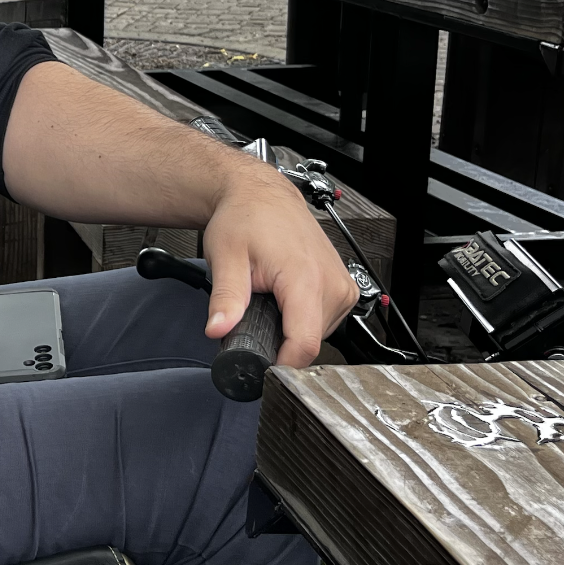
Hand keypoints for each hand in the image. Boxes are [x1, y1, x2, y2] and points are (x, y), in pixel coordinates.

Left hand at [199, 161, 355, 368]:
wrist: (262, 195)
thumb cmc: (246, 218)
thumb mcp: (226, 257)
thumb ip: (225, 298)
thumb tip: (218, 330)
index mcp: (305, 278)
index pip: (305, 344)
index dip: (281, 365)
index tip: (260, 369)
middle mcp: (332, 283)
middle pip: (309, 342)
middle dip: (279, 342)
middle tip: (255, 316)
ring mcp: (343, 286)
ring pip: (318, 335)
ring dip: (291, 328)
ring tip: (271, 300)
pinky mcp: (345, 288)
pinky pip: (325, 321)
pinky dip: (303, 317)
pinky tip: (286, 298)